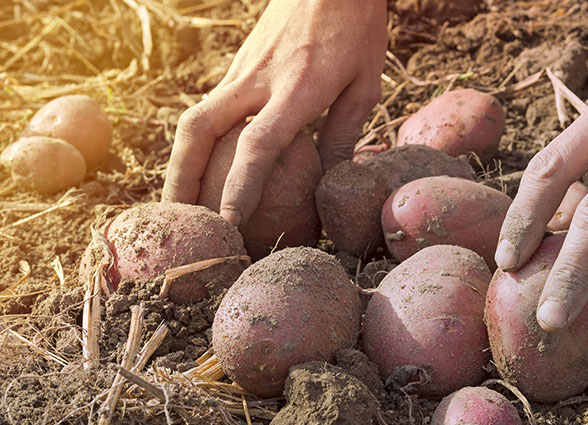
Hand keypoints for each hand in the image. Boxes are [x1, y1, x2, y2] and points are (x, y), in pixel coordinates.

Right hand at [162, 0, 386, 225]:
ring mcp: (241, 70)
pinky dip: (197, 144)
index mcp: (297, 87)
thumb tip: (330, 185)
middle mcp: (258, 79)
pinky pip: (208, 110)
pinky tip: (201, 168)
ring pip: (194, 120)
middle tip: (176, 221)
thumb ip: (343, 135)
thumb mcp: (364, 83)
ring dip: (179, 164)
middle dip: (181, 180)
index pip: (259, 146)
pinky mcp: (237, 66)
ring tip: (179, 204)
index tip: (229, 223)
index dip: (239, 188)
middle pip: (200, 131)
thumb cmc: (356, 26)